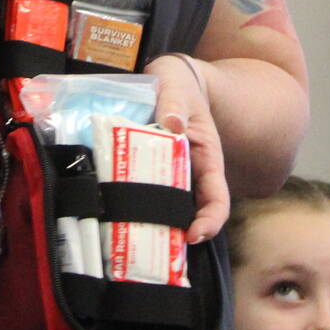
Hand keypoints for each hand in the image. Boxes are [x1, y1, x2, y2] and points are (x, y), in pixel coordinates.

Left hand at [146, 52, 228, 243]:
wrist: (169, 79)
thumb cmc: (179, 83)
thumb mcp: (177, 86)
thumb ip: (174, 102)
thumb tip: (172, 123)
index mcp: (206, 156)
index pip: (216, 197)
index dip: (209, 221)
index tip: (192, 235)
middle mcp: (190, 171)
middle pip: (189, 212)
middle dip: (174, 234)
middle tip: (151, 250)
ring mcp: (169, 173)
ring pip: (164, 206)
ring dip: (151, 224)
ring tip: (129, 241)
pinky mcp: (147, 170)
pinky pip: (142, 192)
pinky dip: (132, 205)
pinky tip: (113, 215)